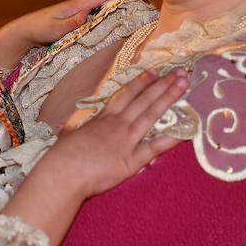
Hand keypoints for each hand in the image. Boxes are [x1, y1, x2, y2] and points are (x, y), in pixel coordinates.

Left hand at [0, 0, 143, 70]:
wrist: (25, 30)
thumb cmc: (38, 30)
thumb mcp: (53, 29)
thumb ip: (69, 23)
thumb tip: (85, 16)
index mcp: (78, 5)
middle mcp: (81, 4)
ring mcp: (80, 9)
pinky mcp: (78, 15)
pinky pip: (100, 6)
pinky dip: (113, 3)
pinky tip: (120, 8)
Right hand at [43, 67, 187, 197]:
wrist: (64, 173)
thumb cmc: (62, 156)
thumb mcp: (67, 137)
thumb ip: (70, 131)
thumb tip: (62, 128)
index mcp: (103, 118)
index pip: (126, 95)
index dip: (142, 82)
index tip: (155, 72)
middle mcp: (118, 125)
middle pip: (144, 100)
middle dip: (163, 84)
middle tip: (179, 72)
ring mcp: (126, 141)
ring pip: (151, 115)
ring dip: (168, 98)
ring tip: (183, 85)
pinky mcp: (131, 160)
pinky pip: (154, 148)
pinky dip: (169, 139)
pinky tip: (184, 130)